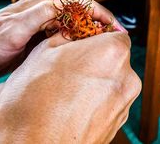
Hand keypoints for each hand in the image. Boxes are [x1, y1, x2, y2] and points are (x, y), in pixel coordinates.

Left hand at [0, 0, 126, 77]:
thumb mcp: (10, 31)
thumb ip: (35, 17)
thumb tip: (62, 5)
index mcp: (38, 7)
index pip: (77, 2)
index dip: (98, 12)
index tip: (114, 27)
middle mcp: (41, 13)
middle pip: (79, 12)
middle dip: (99, 22)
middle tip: (115, 40)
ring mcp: (39, 26)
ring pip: (72, 25)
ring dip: (90, 33)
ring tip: (104, 48)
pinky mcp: (36, 39)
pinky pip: (62, 37)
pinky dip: (77, 43)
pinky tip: (82, 54)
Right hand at [0, 31, 140, 142]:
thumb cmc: (32, 100)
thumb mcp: (44, 50)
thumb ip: (69, 36)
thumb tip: (75, 33)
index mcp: (112, 52)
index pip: (114, 33)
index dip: (96, 36)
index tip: (81, 42)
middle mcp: (126, 78)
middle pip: (115, 58)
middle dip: (95, 59)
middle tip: (68, 66)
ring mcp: (124, 105)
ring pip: (111, 81)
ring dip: (94, 81)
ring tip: (65, 90)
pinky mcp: (117, 126)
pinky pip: (108, 103)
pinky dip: (94, 101)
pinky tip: (70, 106)